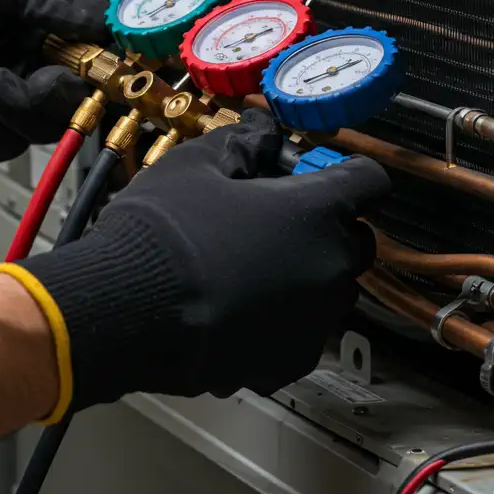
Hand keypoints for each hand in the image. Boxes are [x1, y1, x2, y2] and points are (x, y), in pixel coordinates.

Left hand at [0, 0, 108, 161]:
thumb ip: (52, 0)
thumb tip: (103, 19)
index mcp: (35, 24)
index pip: (90, 54)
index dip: (103, 67)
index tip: (107, 70)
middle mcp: (21, 62)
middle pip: (72, 101)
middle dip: (58, 94)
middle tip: (42, 78)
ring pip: (38, 129)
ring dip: (14, 106)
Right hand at [11, 110, 391, 412]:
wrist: (123, 310)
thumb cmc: (162, 234)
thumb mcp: (196, 165)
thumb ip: (242, 142)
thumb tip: (260, 129)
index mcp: (318, 212)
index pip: (370, 181)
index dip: (347, 172)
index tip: (322, 173)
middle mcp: (329, 269)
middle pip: (356, 241)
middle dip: (328, 227)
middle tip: (278, 219)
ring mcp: (311, 321)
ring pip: (330, 291)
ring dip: (306, 275)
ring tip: (251, 266)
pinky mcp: (285, 363)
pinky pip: (299, 334)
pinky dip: (281, 319)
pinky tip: (237, 306)